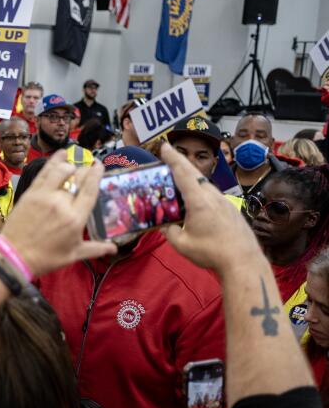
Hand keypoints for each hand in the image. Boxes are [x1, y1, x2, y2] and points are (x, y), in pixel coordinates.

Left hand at [1, 150, 116, 275]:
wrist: (15, 256)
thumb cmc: (46, 258)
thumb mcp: (74, 255)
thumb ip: (95, 248)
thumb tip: (114, 249)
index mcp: (76, 218)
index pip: (90, 189)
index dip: (96, 174)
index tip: (99, 165)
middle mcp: (62, 203)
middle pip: (78, 178)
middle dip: (85, 170)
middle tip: (87, 167)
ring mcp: (45, 196)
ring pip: (62, 171)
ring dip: (70, 165)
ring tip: (73, 165)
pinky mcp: (31, 193)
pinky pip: (44, 173)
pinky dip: (53, 161)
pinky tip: (60, 154)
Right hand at [160, 142, 261, 274]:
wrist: (243, 261)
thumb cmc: (211, 253)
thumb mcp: (182, 245)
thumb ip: (169, 232)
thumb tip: (163, 225)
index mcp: (199, 201)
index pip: (183, 173)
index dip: (172, 158)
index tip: (165, 146)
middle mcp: (213, 197)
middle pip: (194, 175)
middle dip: (180, 165)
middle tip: (168, 158)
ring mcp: (225, 202)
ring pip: (204, 186)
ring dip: (191, 183)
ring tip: (179, 189)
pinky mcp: (231, 210)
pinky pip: (213, 197)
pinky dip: (201, 195)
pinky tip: (197, 207)